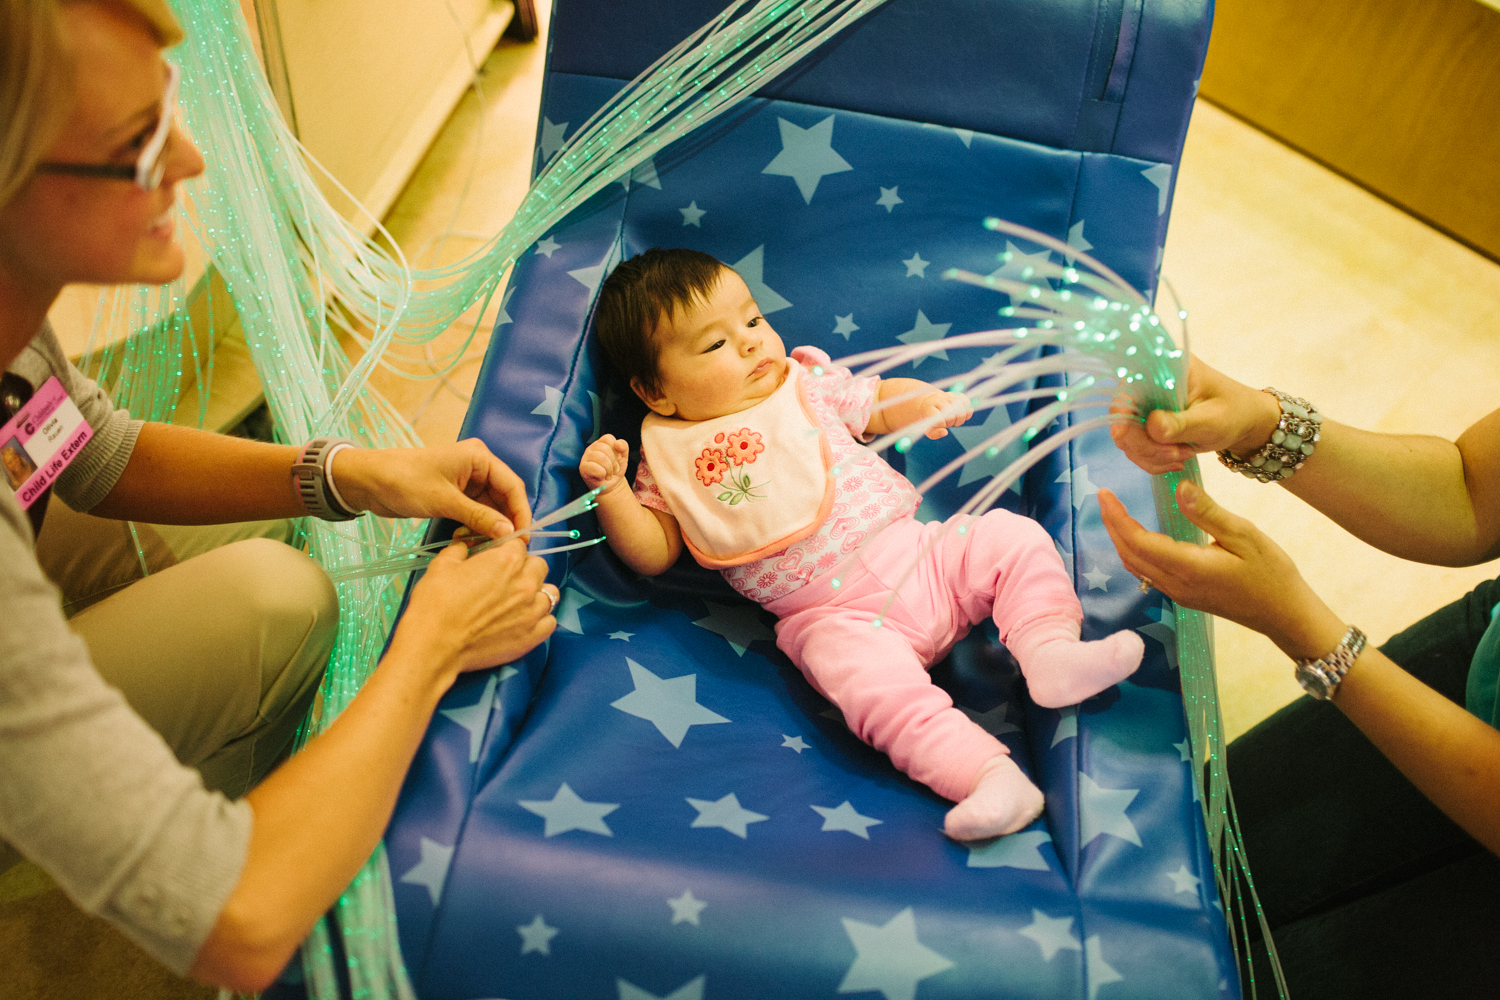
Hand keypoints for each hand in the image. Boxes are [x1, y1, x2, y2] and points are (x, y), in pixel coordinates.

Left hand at [331, 439, 531, 538]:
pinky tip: (472, 540)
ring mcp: (468, 481)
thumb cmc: (404, 481)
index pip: (512, 486)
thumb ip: (479, 516)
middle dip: (506, 522)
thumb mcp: (444, 500)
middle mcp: (478, 467)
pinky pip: (477, 512)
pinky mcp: (456, 494)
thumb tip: (508, 533)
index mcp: (480, 457)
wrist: (368, 481)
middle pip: (505, 497)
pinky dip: (477, 526)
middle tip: (508, 549)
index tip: (523, 538)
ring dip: (491, 527)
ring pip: (491, 507)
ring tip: (488, 547)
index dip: (520, 513)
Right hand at [392, 539, 557, 675]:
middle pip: (539, 567)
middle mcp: (525, 583)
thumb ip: (459, 550)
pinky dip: (540, 620)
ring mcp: (532, 612)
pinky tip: (523, 621)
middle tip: (506, 580)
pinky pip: (550, 622)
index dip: (507, 549)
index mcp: (506, 561)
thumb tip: (463, 546)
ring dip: (536, 594)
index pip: (519, 544)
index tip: (498, 558)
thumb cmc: (435, 604)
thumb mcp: (442, 565)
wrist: (434, 645)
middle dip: (525, 569)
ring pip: (549, 593)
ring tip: (518, 602)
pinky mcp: (531, 636)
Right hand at [579, 434, 630, 496]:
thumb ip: (623, 446)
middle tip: (613, 469)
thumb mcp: (623, 456)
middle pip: (605, 448)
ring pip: (601, 458)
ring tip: (608, 474)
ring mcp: (585, 457)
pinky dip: (603, 474)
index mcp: (601, 443)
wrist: (612, 485)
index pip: (608, 438)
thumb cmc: (615, 470)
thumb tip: (617, 443)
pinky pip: (596, 468)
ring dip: (609, 469)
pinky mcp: (582, 468)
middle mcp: (592, 448)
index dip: (616, 450)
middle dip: (613, 462)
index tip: (617, 458)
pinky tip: (601, 477)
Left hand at [916, 389, 971, 438]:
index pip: (939, 419)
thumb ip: (935, 433)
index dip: (942, 424)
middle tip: (947, 422)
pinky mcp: (957, 394)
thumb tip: (945, 432)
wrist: (930, 404)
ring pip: (961, 410)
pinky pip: (967, 403)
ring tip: (953, 419)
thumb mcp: (928, 429)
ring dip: (959, 418)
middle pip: (951, 416)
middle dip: (950, 422)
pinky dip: (967, 411)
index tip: (940, 424)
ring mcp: (948, 395)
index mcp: (928, 407)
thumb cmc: (929, 419)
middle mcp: (938, 399)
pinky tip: (961, 414)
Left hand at [1097, 480, 1346, 659]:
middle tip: (1103, 499)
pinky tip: (1136, 537)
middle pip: (1130, 555)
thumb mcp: (1244, 535)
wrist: (1284, 615)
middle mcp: (1176, 584)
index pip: (1139, 541)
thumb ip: (1207, 512)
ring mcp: (1178, 594)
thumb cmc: (1271, 573)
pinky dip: (1134, 553)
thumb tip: (1178, 487)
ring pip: (1136, 567)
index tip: (1104, 494)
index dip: (1117, 517)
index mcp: (1188, 567)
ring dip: (1120, 540)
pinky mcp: (1184, 596)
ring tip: (1114, 514)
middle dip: (1112, 526)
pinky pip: (1148, 574)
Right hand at [1108, 356, 1281, 473]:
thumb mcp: (1212, 420)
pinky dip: (1153, 460)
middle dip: (1144, 444)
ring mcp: (1149, 405)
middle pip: (1123, 416)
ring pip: (1128, 437)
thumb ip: (1181, 423)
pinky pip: (1137, 447)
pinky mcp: (1149, 424)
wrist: (1247, 423)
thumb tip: (1152, 427)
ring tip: (1183, 456)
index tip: (1125, 436)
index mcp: (1166, 368)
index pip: (1129, 387)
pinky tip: (1176, 459)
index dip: (1121, 411)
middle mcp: (1151, 384)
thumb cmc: (1236, 413)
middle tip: (1176, 455)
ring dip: (1151, 455)